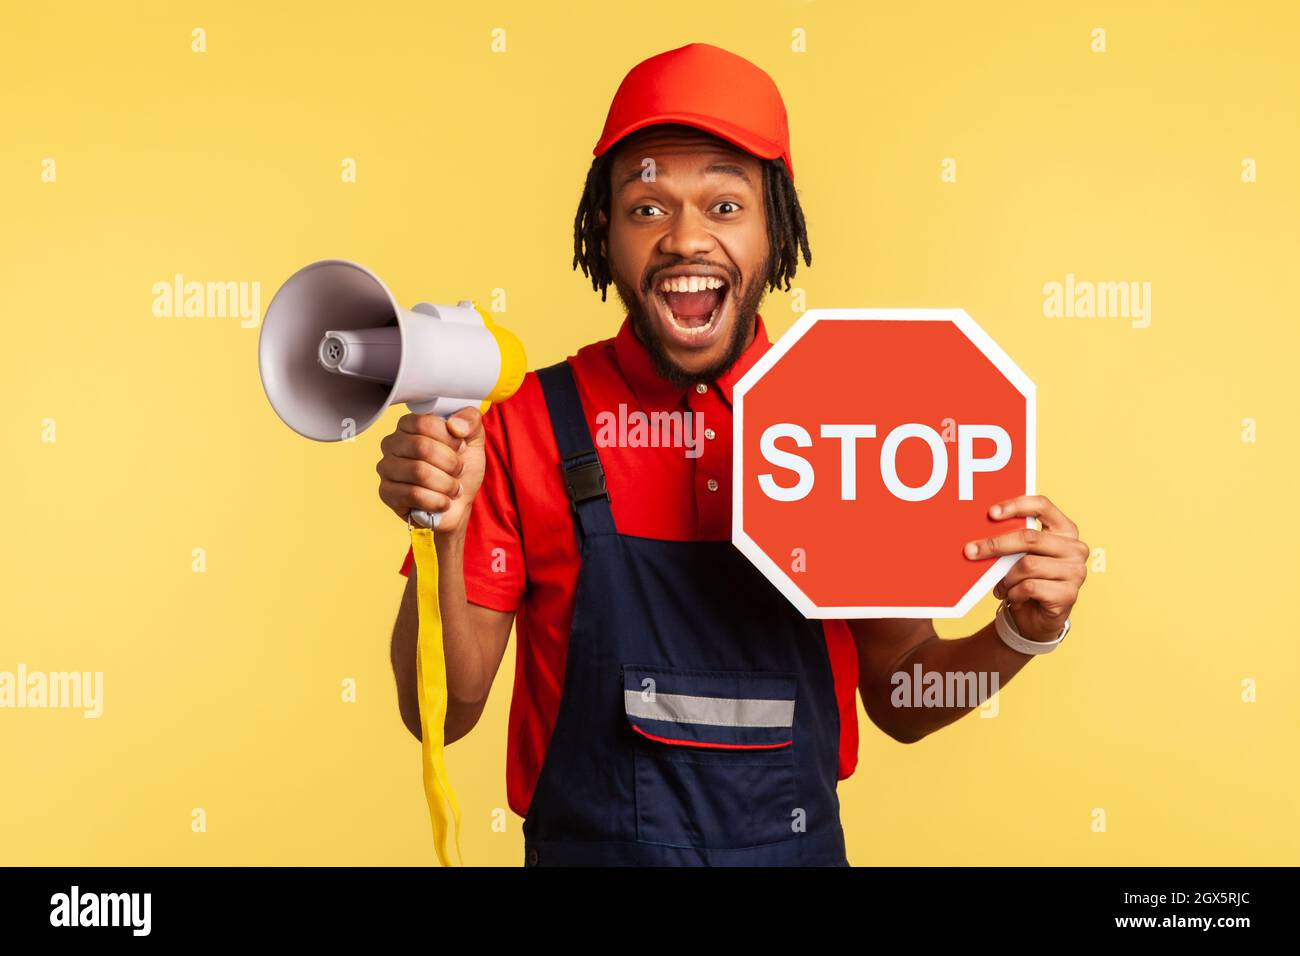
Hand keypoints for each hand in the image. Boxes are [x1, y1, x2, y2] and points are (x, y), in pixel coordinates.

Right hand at [376, 406, 485, 533]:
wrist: (459, 504)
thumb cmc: (460, 469)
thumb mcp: (473, 439)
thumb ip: (470, 420)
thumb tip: (455, 425)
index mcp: (409, 424)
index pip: (423, 422)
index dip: (449, 438)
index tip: (461, 447)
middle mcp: (392, 443)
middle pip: (421, 447)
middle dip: (450, 463)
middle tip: (458, 470)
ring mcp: (386, 468)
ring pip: (418, 472)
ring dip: (447, 484)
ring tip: (453, 488)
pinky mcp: (386, 493)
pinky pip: (413, 495)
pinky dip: (437, 501)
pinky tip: (443, 502)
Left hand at [962, 494, 1087, 641]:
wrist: (1037, 617)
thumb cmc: (1027, 579)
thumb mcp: (1019, 555)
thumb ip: (1011, 540)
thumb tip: (980, 532)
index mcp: (1065, 529)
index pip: (1042, 506)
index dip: (1016, 505)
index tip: (991, 513)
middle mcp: (1075, 548)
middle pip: (1030, 537)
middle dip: (995, 544)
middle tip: (970, 551)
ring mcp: (1076, 572)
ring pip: (1027, 565)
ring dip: (1006, 577)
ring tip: (1001, 585)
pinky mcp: (1068, 594)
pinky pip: (1030, 587)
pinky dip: (1014, 593)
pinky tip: (1014, 597)